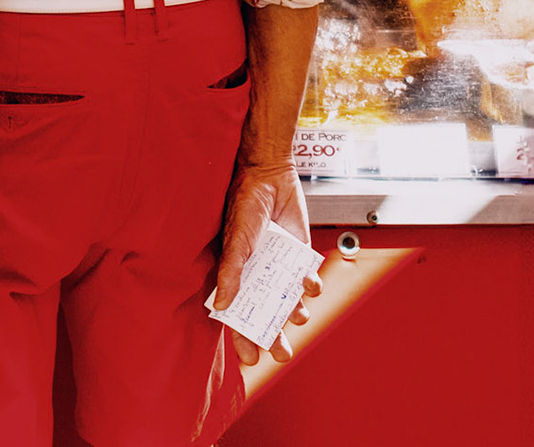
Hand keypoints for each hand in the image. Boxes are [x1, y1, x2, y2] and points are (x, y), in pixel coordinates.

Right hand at [213, 160, 320, 366]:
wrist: (270, 174)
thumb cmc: (245, 204)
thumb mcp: (237, 240)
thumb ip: (231, 272)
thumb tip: (223, 306)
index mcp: (236, 275)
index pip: (237, 315)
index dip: (242, 338)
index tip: (251, 359)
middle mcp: (257, 274)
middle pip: (265, 315)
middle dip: (273, 336)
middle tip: (282, 355)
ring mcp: (279, 265)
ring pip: (288, 300)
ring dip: (294, 313)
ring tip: (298, 318)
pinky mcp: (299, 253)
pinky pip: (305, 277)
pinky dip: (310, 285)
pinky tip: (310, 285)